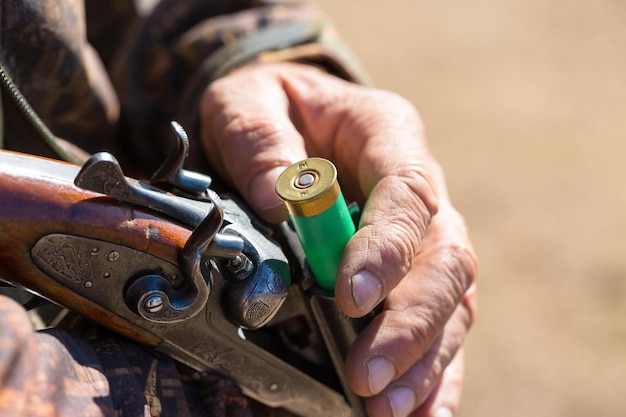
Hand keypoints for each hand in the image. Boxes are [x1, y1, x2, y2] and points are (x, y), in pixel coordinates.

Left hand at [199, 62, 477, 416]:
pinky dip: (434, 369)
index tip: (352, 297)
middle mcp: (420, 187)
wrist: (291, 116)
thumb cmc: (273, 106)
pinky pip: (441, 321)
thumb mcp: (248, 101)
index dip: (388, 247)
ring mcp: (421, 232)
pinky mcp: (411, 269)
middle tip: (367, 373)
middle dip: (410, 321)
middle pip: (444, 257)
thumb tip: (277, 199)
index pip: (407, 192)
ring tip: (387, 407)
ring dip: (424, 357)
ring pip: (452, 299)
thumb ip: (258, 139)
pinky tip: (420, 411)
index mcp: (387, 134)